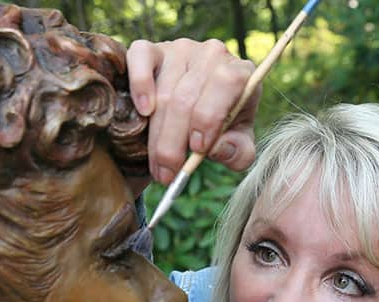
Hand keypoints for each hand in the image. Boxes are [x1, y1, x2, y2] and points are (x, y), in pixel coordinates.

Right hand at [127, 38, 258, 184]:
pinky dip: (139, 84)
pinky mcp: (152, 49)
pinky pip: (139, 57)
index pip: (227, 83)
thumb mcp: (238, 143)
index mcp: (239, 72)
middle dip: (174, 143)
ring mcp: (180, 49)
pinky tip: (143, 111)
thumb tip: (218, 149)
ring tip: (157, 165)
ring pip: (163, 93)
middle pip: (187, 97)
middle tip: (167, 174)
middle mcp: (211, 54)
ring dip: (156, 135)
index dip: (210, 117)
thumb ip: (239, 153)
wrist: (198, 106)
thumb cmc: (221, 126)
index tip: (197, 150)